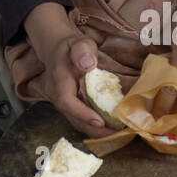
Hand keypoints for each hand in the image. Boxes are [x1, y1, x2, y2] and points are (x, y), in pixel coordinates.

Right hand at [22, 2, 111, 136]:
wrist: (57, 52)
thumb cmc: (70, 47)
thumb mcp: (78, 42)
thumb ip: (82, 50)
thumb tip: (88, 64)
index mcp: (58, 82)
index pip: (67, 102)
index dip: (82, 114)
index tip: (99, 121)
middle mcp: (58, 97)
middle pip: (74, 119)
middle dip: (95, 130)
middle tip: (117, 134)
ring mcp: (64, 104)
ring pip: (78, 123)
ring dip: (97, 131)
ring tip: (119, 134)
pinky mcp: (71, 107)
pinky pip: (82, 120)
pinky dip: (96, 126)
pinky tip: (113, 128)